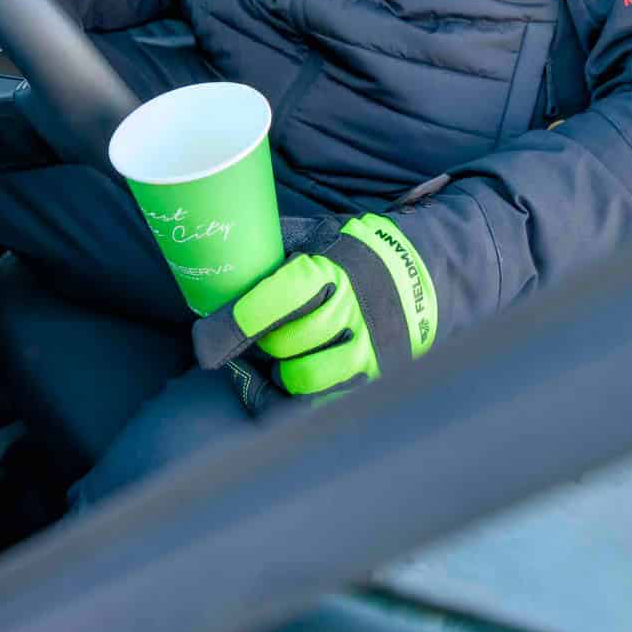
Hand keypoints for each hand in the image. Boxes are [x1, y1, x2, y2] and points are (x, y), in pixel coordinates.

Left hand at [192, 214, 436, 396]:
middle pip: (281, 345)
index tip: (204, 342)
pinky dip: (301, 394)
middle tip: (252, 335)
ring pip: (302, 378)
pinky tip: (290, 380)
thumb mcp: (322, 232)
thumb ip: (278, 243)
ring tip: (284, 353)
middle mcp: (349, 308)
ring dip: (284, 370)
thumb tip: (223, 258)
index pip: (267, 306)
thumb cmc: (360, 250)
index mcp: (328, 269)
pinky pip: (325, 399)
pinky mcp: (377, 372)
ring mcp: (366, 345)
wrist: (428, 269)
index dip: (228, 329)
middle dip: (258, 344)